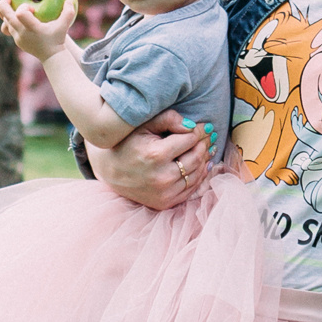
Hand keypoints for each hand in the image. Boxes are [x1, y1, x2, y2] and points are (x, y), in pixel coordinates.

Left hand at [0, 0, 67, 61]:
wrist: (51, 56)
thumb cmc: (58, 39)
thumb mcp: (64, 25)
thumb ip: (68, 12)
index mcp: (32, 28)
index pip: (20, 14)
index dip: (24, 7)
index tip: (32, 8)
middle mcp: (22, 33)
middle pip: (5, 15)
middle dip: (4, 3)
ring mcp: (17, 37)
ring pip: (5, 21)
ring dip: (7, 12)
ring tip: (12, 3)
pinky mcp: (16, 39)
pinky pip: (8, 26)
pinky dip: (10, 18)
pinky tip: (16, 12)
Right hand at [88, 109, 211, 208]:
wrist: (110, 171)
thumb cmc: (128, 142)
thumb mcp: (144, 125)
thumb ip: (168, 119)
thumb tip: (192, 125)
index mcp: (156, 155)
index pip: (189, 139)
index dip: (199, 131)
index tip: (205, 126)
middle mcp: (161, 177)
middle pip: (196, 157)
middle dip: (204, 145)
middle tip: (210, 136)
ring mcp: (163, 193)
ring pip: (196, 174)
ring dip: (205, 160)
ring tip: (209, 148)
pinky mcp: (164, 203)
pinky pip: (191, 189)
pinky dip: (199, 176)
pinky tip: (203, 165)